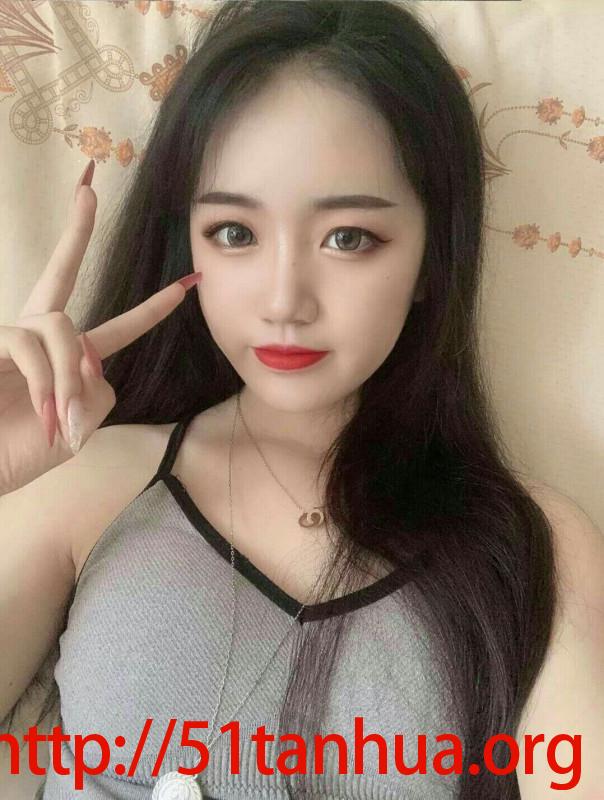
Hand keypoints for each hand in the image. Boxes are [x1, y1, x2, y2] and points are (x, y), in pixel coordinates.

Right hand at [0, 160, 201, 495]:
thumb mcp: (80, 425)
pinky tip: (44, 411)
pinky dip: (47, 380)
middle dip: (76, 230)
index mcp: (70, 357)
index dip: (150, 311)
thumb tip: (89, 356)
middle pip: (61, 272)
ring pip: (62, 327)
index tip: (185, 287)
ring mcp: (12, 335)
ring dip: (69, 373)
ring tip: (60, 417)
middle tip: (87, 187)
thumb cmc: (25, 449)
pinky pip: (32, 344)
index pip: (117, 328)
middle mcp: (39, 336)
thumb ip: (98, 389)